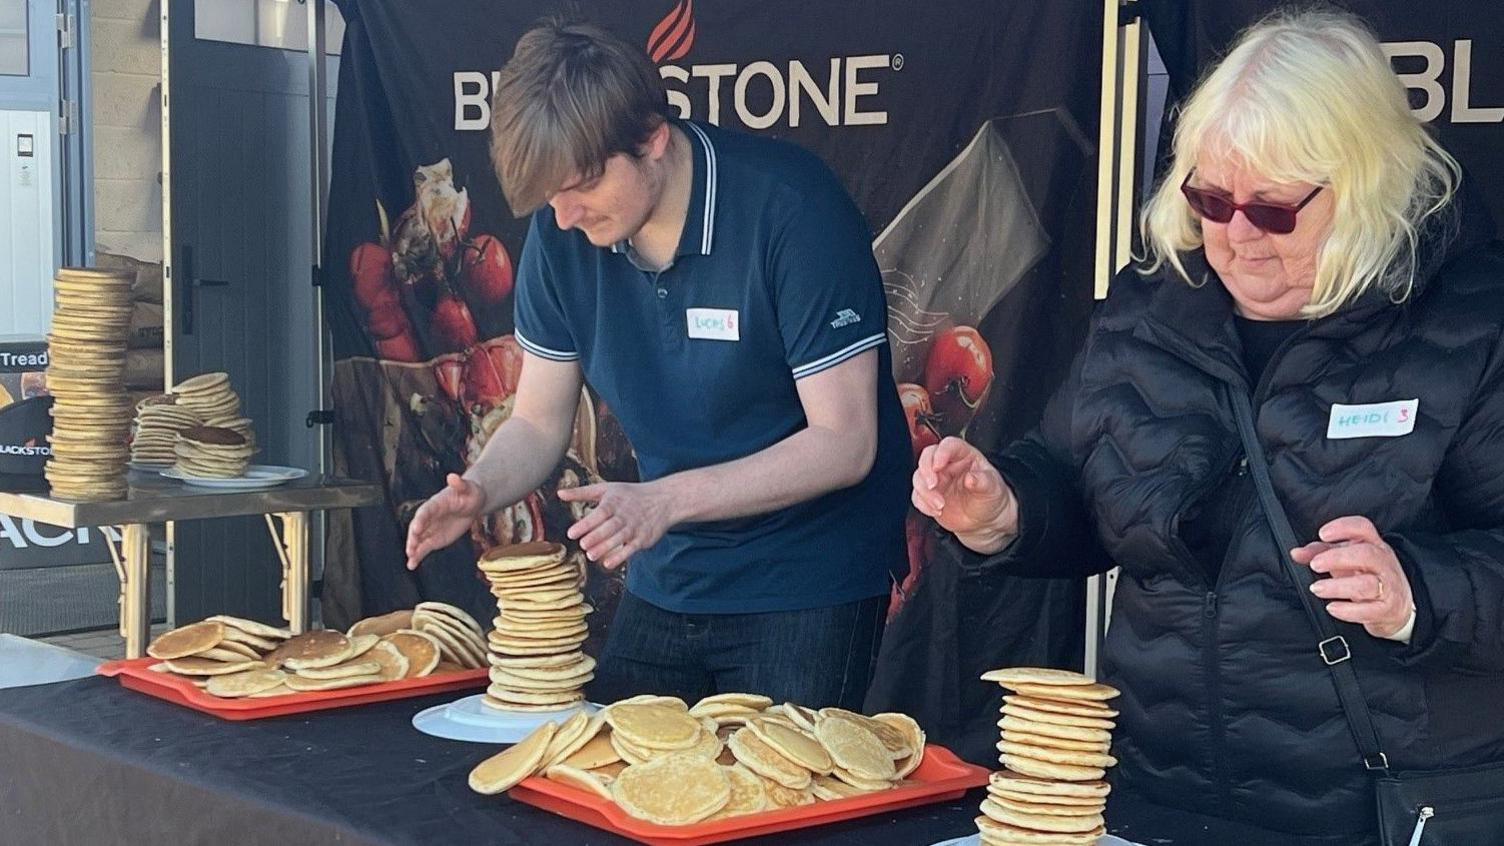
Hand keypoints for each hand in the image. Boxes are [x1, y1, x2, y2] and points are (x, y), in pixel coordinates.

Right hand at [405, 473, 485, 569]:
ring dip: (413, 548)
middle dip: (413, 537)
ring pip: (418, 539)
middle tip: (411, 548)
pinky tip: (411, 565)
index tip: (417, 528)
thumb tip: (453, 476)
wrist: (471, 503)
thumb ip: (459, 484)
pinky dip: (417, 556)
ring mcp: (430, 529)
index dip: (420, 519)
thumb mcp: (468, 488)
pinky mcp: (434, 539)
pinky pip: (423, 548)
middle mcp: (429, 517)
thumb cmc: (469, 493)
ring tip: (410, 558)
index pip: (425, 511)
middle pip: (417, 527)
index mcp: (435, 504)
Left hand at [558, 481, 676, 569]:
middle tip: (583, 545)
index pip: (600, 514)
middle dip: (596, 536)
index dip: (586, 524)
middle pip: (609, 527)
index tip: (571, 533)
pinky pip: (631, 549)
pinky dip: (620, 556)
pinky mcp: (643, 539)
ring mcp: (635, 528)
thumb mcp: (606, 489)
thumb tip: (559, 494)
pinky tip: (608, 563)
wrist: (663, 500)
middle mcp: (625, 515)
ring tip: (591, 555)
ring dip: (605, 548)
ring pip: (619, 539)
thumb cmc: (630, 494)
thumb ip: (582, 493)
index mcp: (614, 502)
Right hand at [911, 436, 1018, 553]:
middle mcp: (948, 464)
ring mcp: (937, 479)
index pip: (949, 445)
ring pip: (919, 478)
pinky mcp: (929, 495)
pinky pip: (917, 496)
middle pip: (927, 457)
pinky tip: (936, 511)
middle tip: (933, 486)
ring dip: (925, 492)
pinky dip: (923, 504)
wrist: (986, 521)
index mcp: (964, 455)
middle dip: (926, 472)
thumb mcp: (993, 488)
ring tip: (940, 506)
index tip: (938, 466)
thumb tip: (971, 478)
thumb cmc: (991, 498)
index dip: (941, 453)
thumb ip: (983, 481)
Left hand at [1291, 515, 1415, 638]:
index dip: (1344, 528)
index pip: (1364, 528)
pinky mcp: (1387, 609)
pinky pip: (1370, 610)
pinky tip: (1332, 607)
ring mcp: (1388, 586)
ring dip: (1338, 586)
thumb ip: (1320, 553)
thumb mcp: (1346, 561)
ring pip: (1368, 584)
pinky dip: (1349, 610)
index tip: (1323, 534)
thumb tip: (1296, 553)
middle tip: (1315, 564)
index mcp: (1374, 545)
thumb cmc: (1368, 577)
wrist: (1398, 607)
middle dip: (1338, 558)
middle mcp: (1384, 563)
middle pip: (1366, 554)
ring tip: (1317, 588)